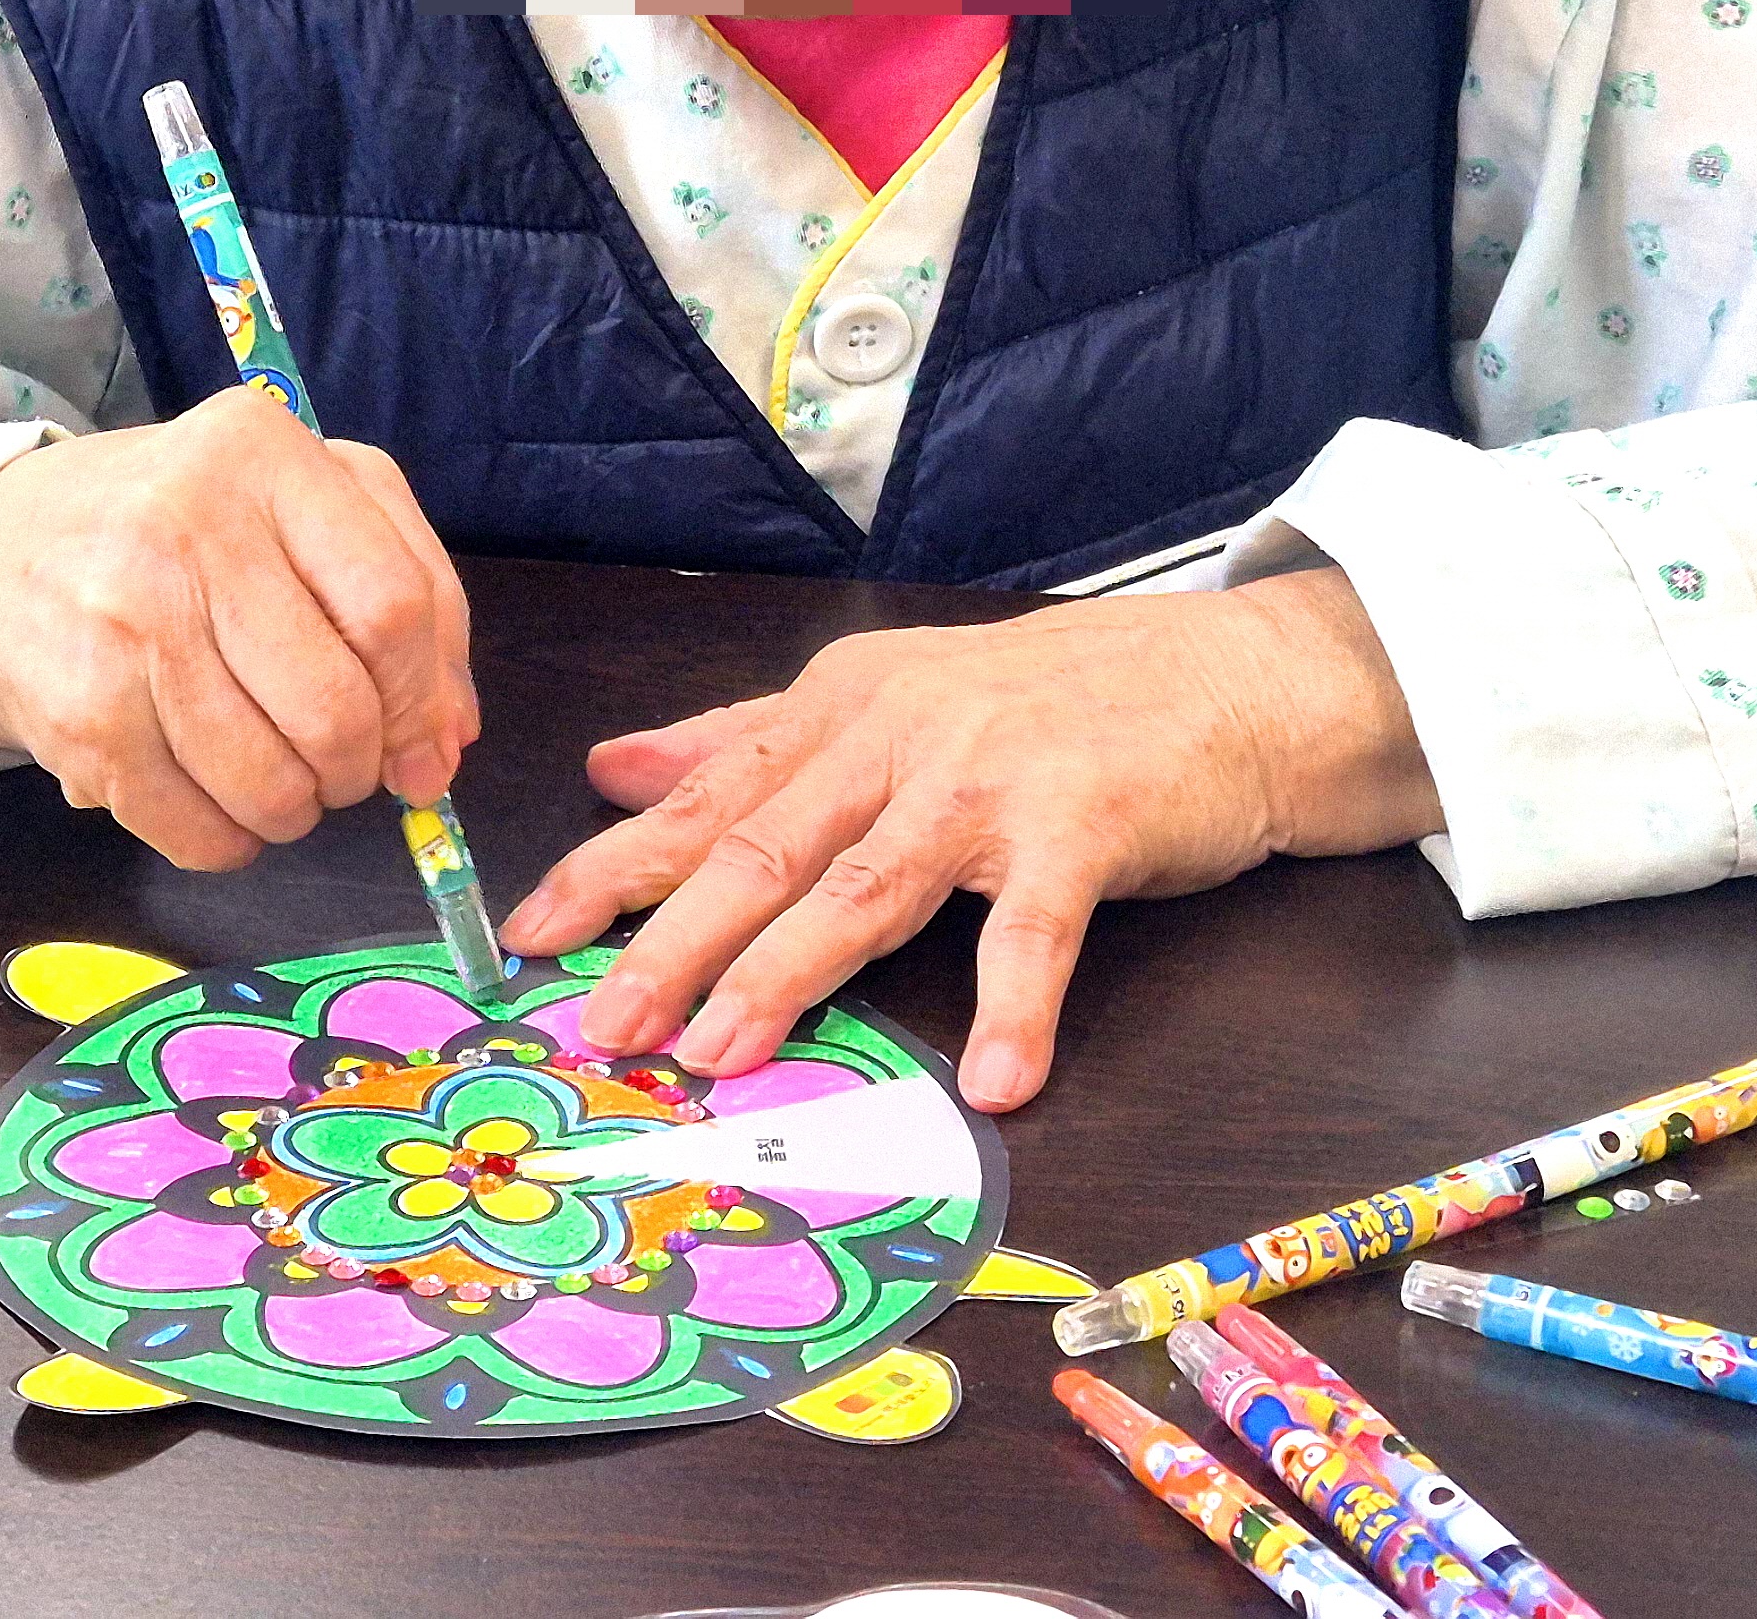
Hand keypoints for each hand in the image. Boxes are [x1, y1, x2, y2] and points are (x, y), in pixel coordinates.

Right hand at [0, 386, 477, 871]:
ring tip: (280, 785)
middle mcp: (189, 519)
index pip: (394, 604)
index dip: (425, 701)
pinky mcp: (79, 708)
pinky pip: (194, 824)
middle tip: (343, 771)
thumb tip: (449, 737)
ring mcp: (125, 615)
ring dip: (295, 811)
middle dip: (359, 769)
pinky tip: (216, 806)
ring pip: (271, 778)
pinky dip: (227, 841)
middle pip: (336, 705)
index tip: (426, 750)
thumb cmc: (172, 532)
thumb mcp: (294, 505)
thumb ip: (405, 588)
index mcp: (261, 449)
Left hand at [496, 571, 1440, 1112]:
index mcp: (840, 709)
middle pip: (764, 846)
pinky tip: (995, 1078)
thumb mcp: (884, 698)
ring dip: (790, 975)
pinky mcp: (1085, 824)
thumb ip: (745, 739)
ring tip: (722, 1054)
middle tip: (602, 1022)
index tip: (528, 934)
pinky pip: (1038, 928)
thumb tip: (611, 769)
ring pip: (865, 886)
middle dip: (672, 939)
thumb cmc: (1049, 703)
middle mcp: (898, 735)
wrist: (1228, 677)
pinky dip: (1014, 1005)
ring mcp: (990, 779)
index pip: (705, 796)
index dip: (614, 868)